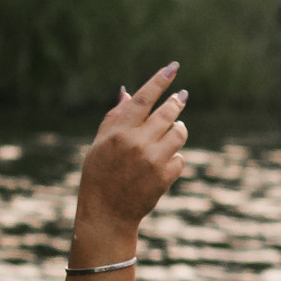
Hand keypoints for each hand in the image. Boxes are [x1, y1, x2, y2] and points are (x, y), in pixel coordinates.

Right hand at [71, 62, 189, 261]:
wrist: (107, 213)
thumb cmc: (100, 175)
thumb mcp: (100, 143)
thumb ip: (115, 117)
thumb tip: (127, 92)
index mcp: (119, 132)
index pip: (143, 98)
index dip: (160, 80)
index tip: (173, 67)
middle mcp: (137, 143)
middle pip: (168, 112)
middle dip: (177, 102)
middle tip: (180, 97)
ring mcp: (153, 160)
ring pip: (179, 132)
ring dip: (177, 129)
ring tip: (170, 132)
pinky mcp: (165, 177)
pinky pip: (180, 158)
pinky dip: (174, 158)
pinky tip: (162, 163)